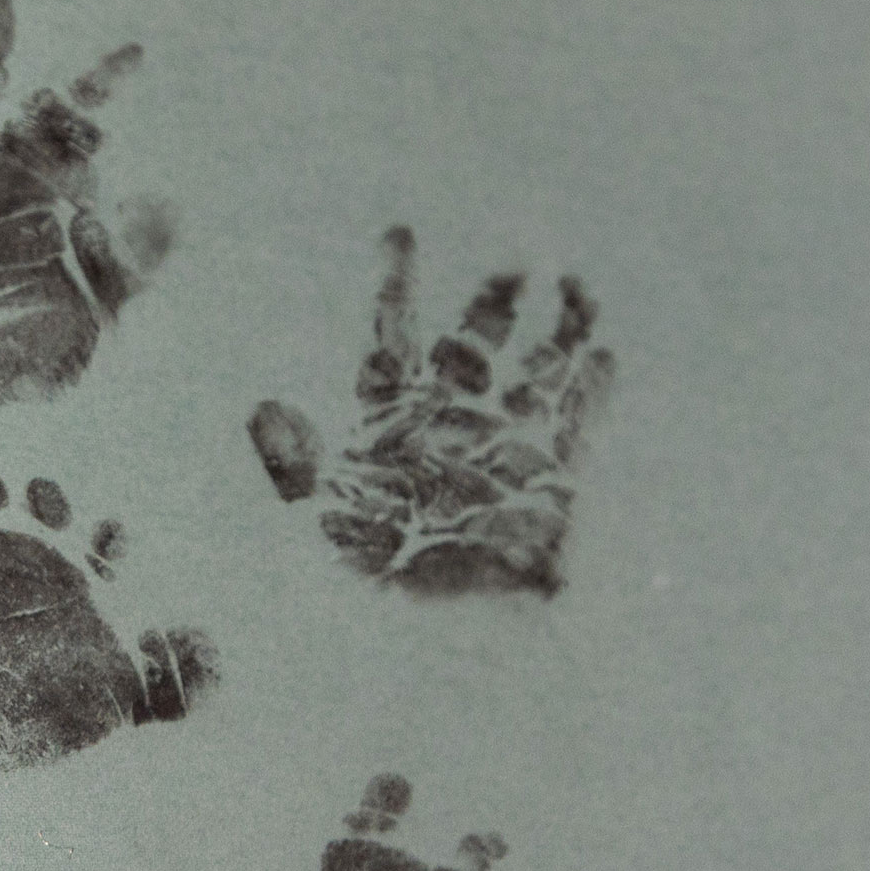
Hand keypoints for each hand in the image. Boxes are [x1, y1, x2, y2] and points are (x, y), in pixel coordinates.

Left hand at [249, 228, 614, 599]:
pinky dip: (594, 389)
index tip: (401, 229)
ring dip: (561, 324)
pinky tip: (607, 354)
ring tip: (575, 281)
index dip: (396, 283)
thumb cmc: (362, 584)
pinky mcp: (551, 479)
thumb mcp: (313, 521)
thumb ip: (292, 463)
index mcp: (388, 416)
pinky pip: (579, 423)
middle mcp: (449, 419)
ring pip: (539, 365)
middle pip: (475, 338)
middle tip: (518, 252)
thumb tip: (262, 408)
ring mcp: (503, 444)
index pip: (393, 333)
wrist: (427, 640)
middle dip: (496, 294)